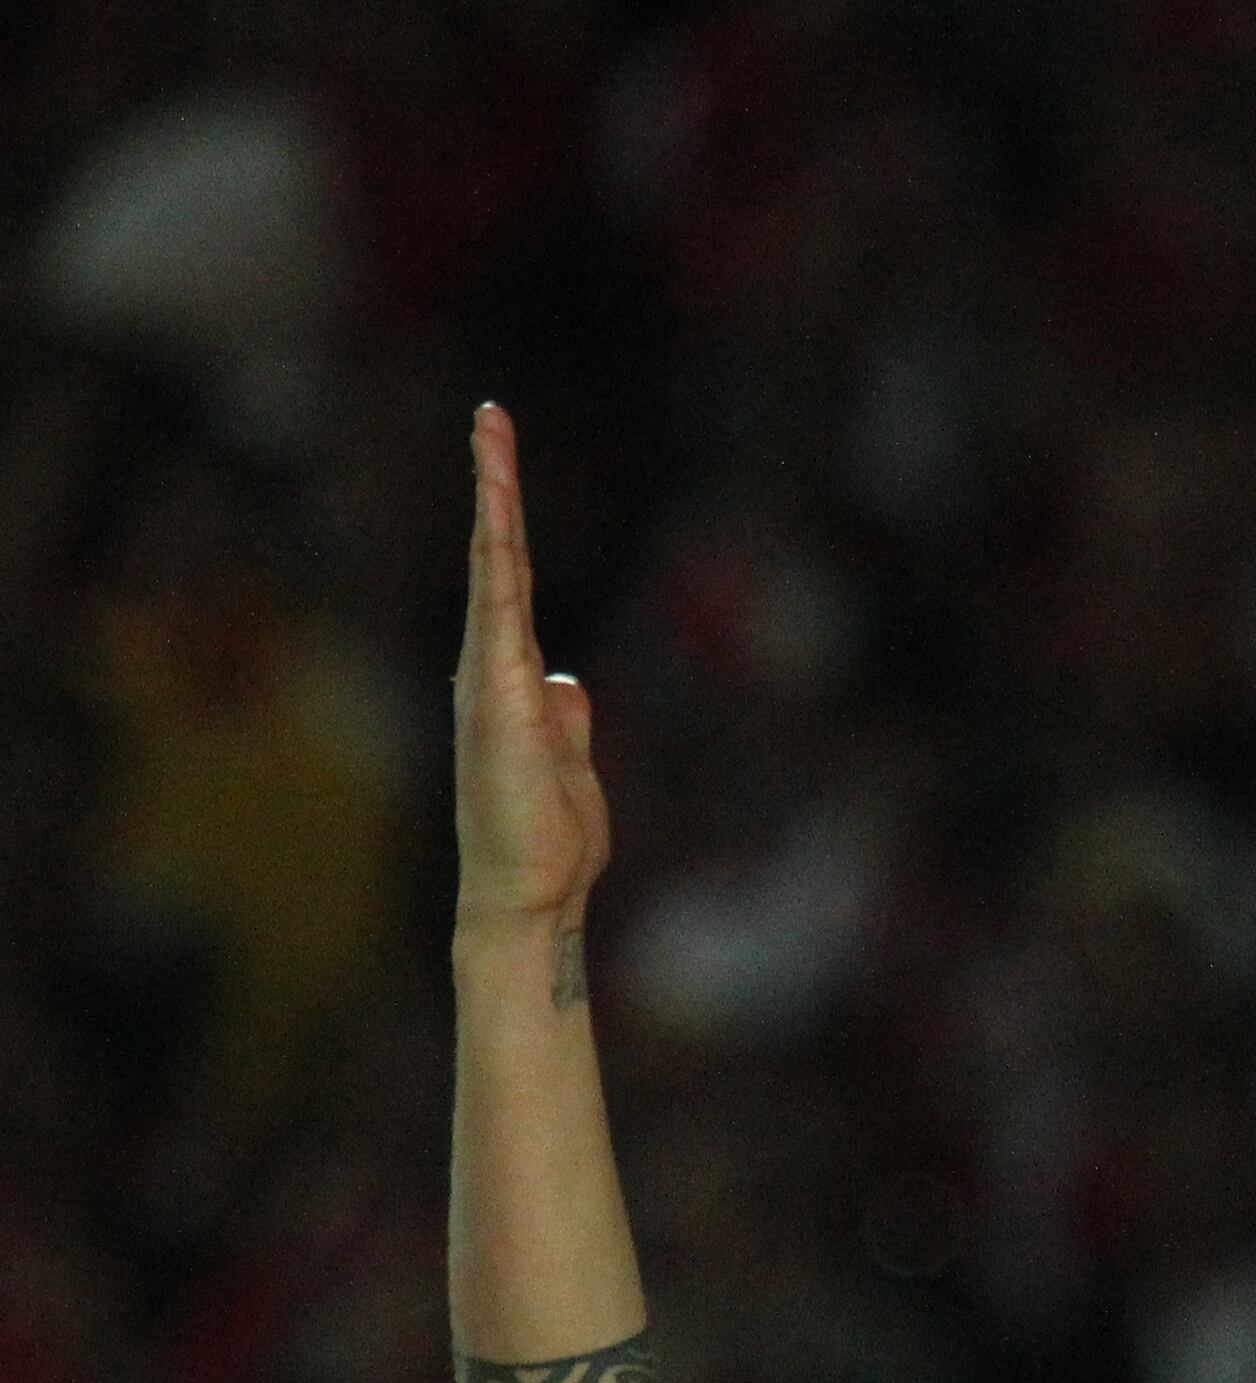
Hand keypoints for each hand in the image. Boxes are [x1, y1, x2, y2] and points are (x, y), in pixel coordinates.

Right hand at [453, 404, 610, 930]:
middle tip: (490, 415)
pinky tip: (497, 503)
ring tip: (491, 432)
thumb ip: (566, 719)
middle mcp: (489, 670)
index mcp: (511, 682)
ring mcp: (488, 681)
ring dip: (493, 498)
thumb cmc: (547, 842)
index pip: (511, 587)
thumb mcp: (571, 764)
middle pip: (493, 560)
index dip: (507, 525)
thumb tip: (569, 683)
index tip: (501, 462)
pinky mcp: (499, 700)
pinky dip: (497, 554)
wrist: (532, 897)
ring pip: (492, 571)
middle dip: (492, 486)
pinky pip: (499, 610)